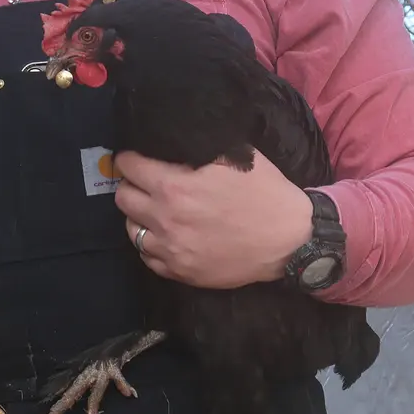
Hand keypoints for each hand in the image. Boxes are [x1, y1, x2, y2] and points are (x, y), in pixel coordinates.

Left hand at [113, 150, 313, 287]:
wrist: (290, 241)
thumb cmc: (266, 194)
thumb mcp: (236, 157)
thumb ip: (198, 150)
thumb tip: (173, 141)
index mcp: (174, 187)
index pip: (129, 167)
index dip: (130, 159)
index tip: (134, 158)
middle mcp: (165, 219)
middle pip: (123, 198)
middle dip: (131, 185)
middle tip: (145, 183)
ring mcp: (170, 249)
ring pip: (130, 230)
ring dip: (139, 216)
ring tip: (155, 211)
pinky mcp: (179, 272)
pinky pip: (146, 257)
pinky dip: (151, 245)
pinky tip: (165, 236)